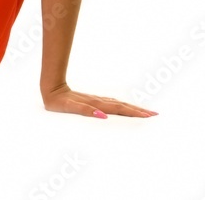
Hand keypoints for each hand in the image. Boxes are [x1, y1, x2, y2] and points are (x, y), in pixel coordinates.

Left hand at [42, 84, 157, 118]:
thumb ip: (85, 110)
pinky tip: (124, 107)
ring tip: (145, 111)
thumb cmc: (58, 102)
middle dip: (138, 110)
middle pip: (122, 106)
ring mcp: (96, 100)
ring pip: (118, 103)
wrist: (50, 89)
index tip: (148, 115)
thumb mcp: (69, 107)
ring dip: (132, 107)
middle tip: (154, 114)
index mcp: (96, 104)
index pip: (119, 109)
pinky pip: (111, 103)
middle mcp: (98, 101)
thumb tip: (102, 115)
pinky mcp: (93, 100)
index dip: (134, 112)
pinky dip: (121, 105)